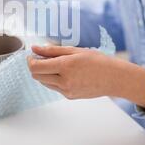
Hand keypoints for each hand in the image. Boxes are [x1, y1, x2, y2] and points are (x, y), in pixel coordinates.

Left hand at [27, 46, 144, 107]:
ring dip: (43, 73)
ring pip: (44, 82)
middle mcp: (64, 80)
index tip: (31, 55)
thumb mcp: (75, 50)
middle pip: (36, 76)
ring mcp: (67, 90)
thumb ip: (52, 50)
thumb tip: (35, 48)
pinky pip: (54, 87)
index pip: (36, 67)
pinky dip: (53, 79)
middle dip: (35, 67)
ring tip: (55, 64)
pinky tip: (64, 73)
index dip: (30, 61)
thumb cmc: (97, 61)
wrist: (114, 78)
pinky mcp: (69, 96)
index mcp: (65, 66)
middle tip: (41, 58)